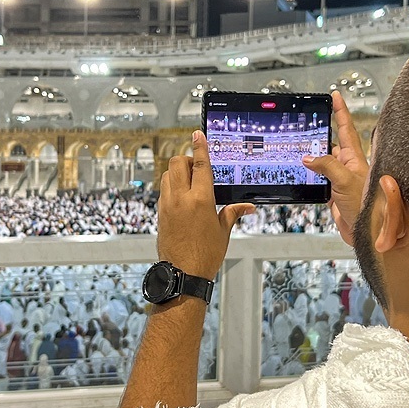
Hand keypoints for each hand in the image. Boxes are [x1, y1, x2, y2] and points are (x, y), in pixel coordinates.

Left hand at [157, 130, 254, 280]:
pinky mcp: (160, 213)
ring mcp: (167, 205)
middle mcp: (181, 198)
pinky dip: (171, 186)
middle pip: (177, 163)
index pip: (200, 165)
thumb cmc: (205, 254)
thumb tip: (248, 207)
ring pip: (167, 175)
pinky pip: (163, 190)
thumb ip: (233, 213)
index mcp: (201, 200)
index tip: (197, 134)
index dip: (199, 147)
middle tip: (196, 166)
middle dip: (186, 158)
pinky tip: (180, 196)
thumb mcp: (223, 231)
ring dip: (176, 171)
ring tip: (188, 181)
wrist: (183, 273)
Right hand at [302, 91, 369, 246]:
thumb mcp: (345, 180)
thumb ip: (326, 166)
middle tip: (308, 123)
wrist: (369, 232)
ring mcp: (340, 179)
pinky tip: (302, 173)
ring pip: (322, 161)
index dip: (340, 111)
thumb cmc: (368, 206)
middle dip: (320, 133)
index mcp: (354, 157)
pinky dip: (309, 175)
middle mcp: (347, 165)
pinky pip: (318, 179)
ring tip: (300, 148)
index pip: (346, 128)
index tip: (335, 96)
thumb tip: (309, 158)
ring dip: (312, 156)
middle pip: (331, 143)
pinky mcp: (333, 193)